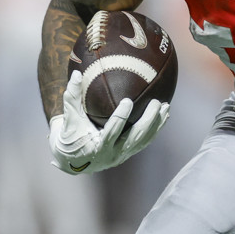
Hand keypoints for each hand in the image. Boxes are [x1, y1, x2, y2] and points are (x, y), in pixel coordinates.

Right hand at [48, 70, 169, 174]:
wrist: (72, 159)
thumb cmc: (69, 135)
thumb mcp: (68, 118)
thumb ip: (72, 97)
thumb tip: (77, 74)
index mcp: (97, 147)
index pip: (111, 132)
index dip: (120, 117)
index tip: (128, 101)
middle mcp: (112, 154)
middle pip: (135, 138)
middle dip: (148, 121)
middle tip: (156, 103)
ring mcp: (122, 155)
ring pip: (143, 140)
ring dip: (156, 124)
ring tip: (166, 107)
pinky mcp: (128, 153)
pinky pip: (145, 141)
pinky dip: (155, 129)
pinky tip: (164, 116)